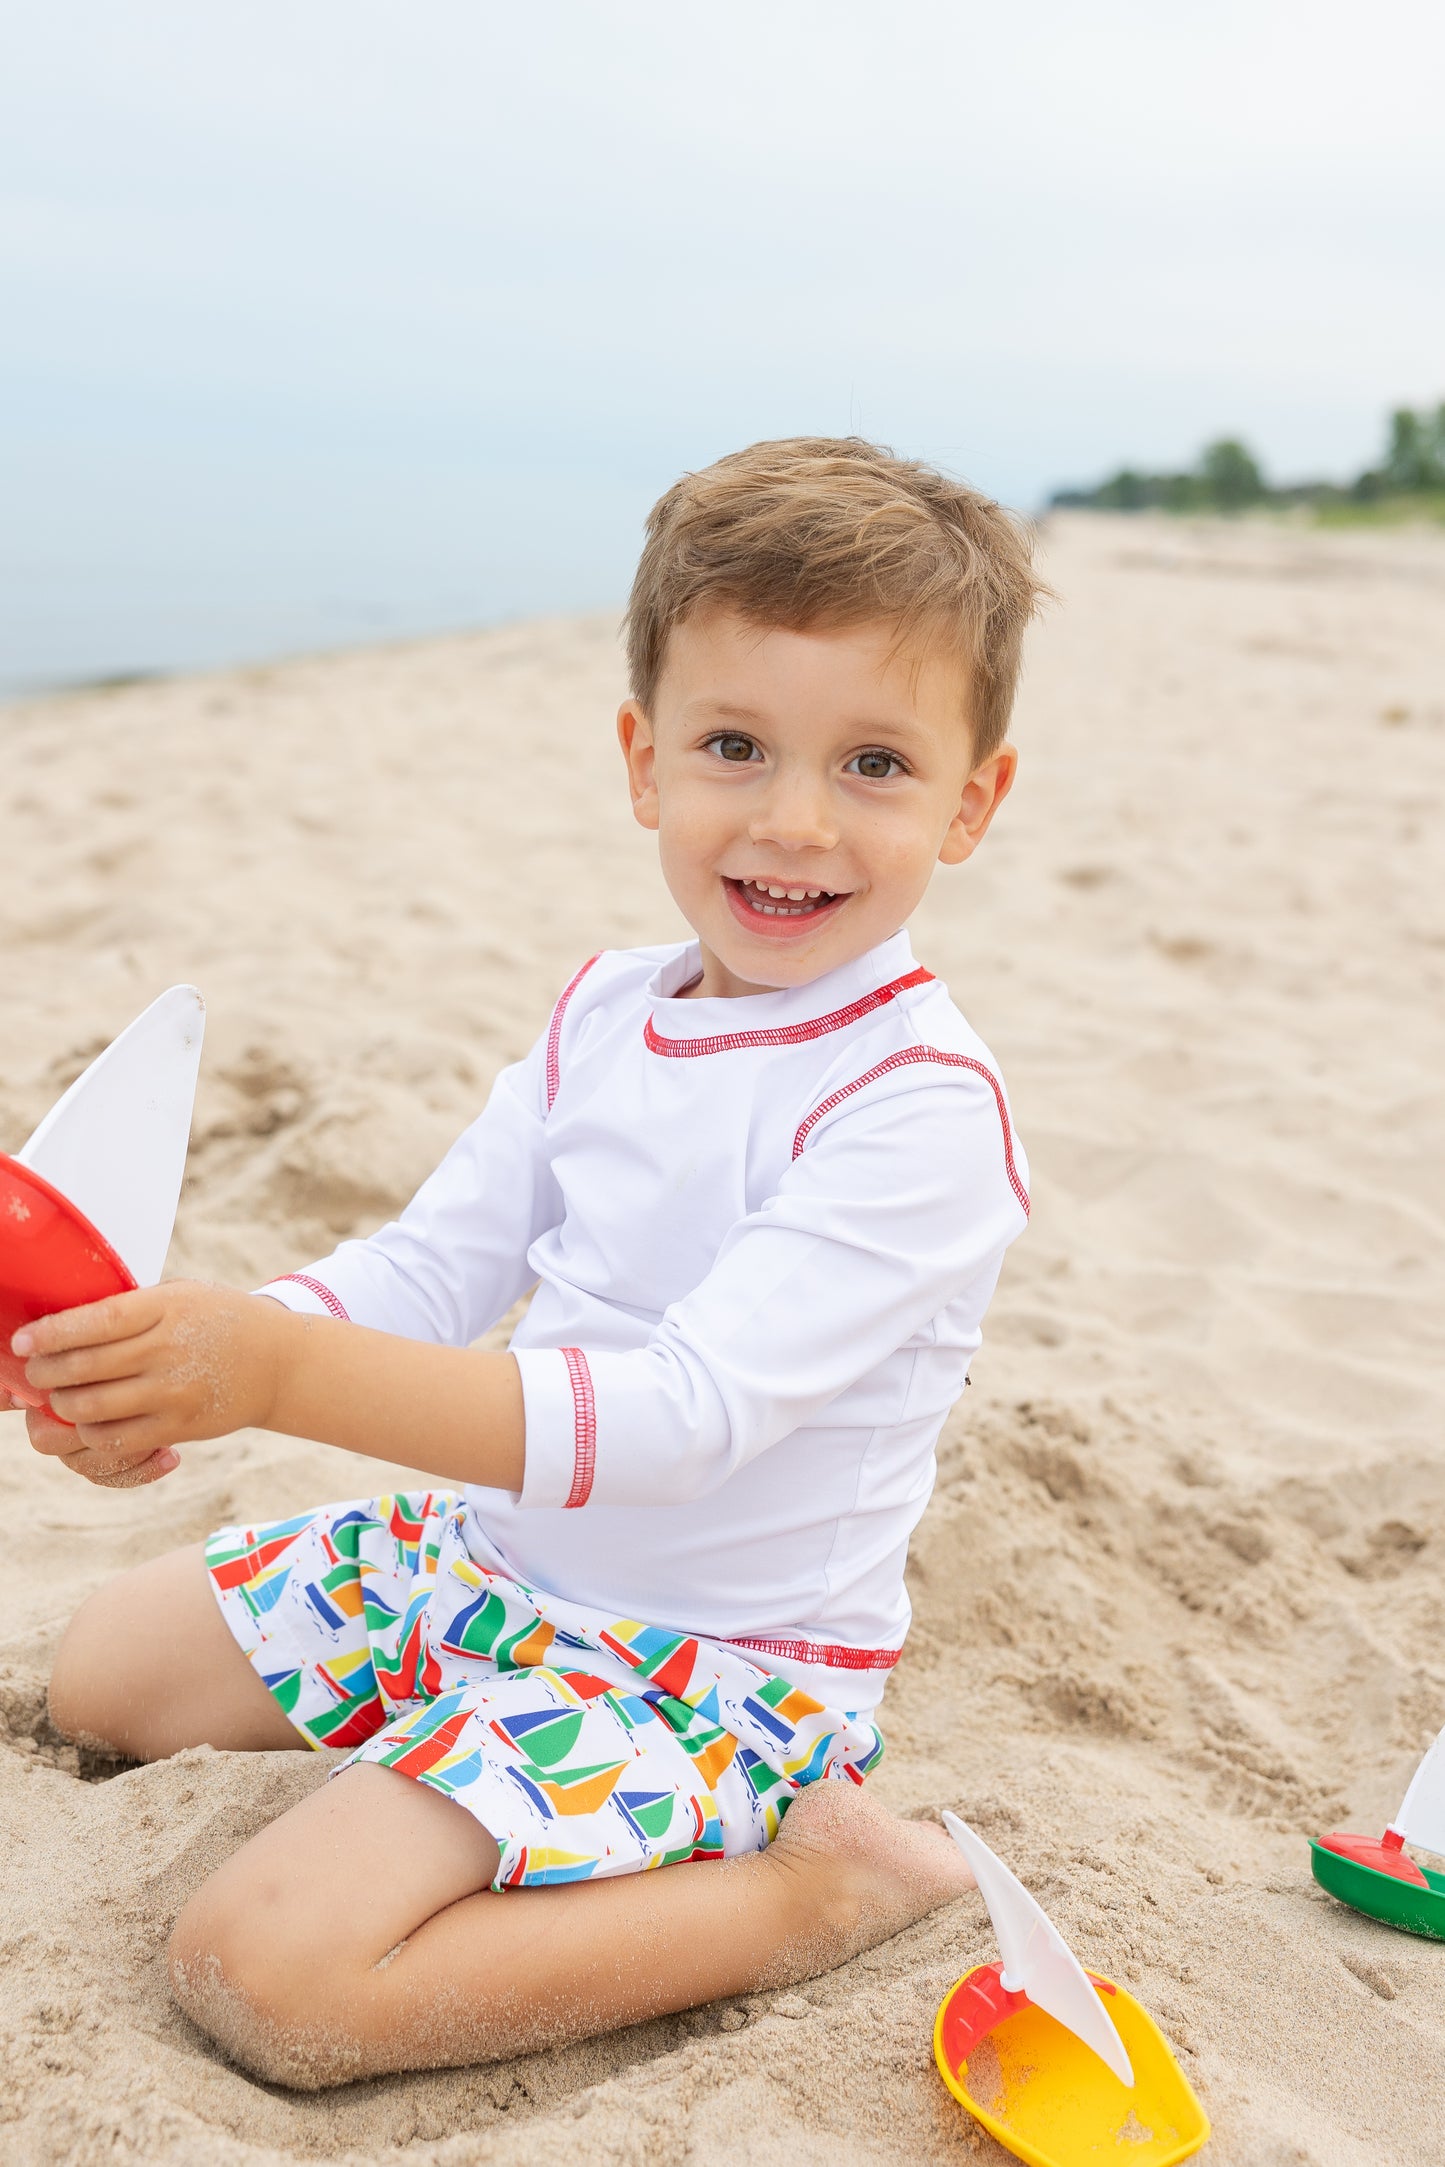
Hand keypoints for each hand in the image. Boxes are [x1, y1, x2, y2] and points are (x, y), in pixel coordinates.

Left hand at [12, 1282, 291, 1488]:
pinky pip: (116, 1439)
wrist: (279, 1363)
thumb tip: (65, 1325)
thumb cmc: (221, 1321)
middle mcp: (168, 1350)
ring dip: (62, 1403)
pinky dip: (90, 1432)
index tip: (23, 1340)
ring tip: (57, 1395)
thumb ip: (133, 1308)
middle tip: (33, 1370)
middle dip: (45, 1372)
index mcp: (167, 1308)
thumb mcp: (183, 1296)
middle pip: (84, 1367)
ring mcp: (173, 1392)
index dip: (50, 1333)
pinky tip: (87, 1420)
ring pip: (92, 1407)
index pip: (95, 1322)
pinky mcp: (178, 1427)